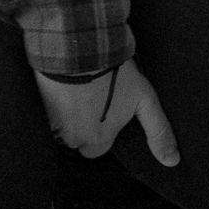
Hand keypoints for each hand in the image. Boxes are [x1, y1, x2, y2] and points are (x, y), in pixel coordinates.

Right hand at [34, 60, 180, 164]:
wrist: (82, 47)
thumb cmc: (114, 72)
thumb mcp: (145, 100)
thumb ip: (158, 132)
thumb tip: (172, 162)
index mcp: (99, 139)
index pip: (97, 148)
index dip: (100, 129)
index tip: (102, 109)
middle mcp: (74, 138)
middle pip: (76, 139)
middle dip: (80, 124)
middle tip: (88, 97)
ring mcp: (52, 125)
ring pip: (57, 129)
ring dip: (62, 113)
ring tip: (74, 88)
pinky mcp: (35, 109)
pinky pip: (39, 115)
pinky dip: (46, 104)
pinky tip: (58, 86)